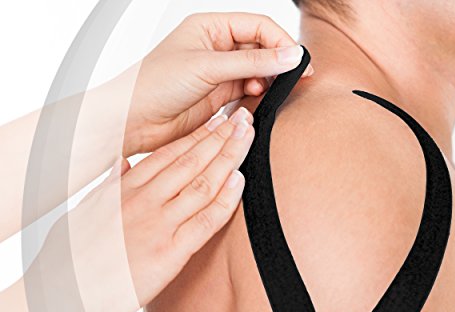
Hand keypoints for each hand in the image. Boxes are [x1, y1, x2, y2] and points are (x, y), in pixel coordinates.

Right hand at [42, 107, 253, 311]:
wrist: (61, 296)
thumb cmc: (70, 258)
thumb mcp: (85, 213)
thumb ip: (109, 187)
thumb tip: (123, 164)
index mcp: (124, 189)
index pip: (168, 154)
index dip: (197, 135)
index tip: (216, 121)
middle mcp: (143, 201)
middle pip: (190, 161)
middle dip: (220, 137)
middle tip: (243, 118)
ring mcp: (157, 225)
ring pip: (202, 183)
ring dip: (229, 158)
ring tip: (248, 137)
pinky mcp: (170, 253)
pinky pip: (206, 222)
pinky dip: (226, 200)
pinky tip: (241, 180)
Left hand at [122, 12, 312, 155]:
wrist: (135, 120)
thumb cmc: (156, 84)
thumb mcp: (207, 66)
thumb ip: (251, 63)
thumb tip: (290, 56)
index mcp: (210, 27)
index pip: (257, 26)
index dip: (280, 41)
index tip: (297, 60)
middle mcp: (216, 48)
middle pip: (260, 50)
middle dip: (277, 63)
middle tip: (293, 79)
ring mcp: (219, 74)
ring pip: (256, 73)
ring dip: (266, 83)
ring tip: (266, 92)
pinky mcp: (219, 99)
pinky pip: (248, 94)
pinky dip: (256, 98)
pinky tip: (255, 103)